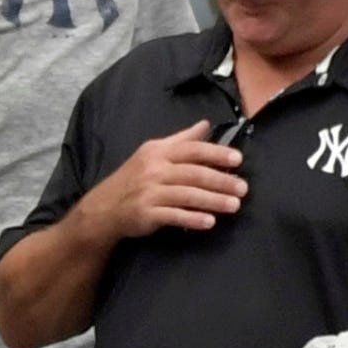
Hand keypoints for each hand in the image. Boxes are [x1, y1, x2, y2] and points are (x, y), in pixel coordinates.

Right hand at [87, 120, 246, 240]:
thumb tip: (206, 125)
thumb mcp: (154, 153)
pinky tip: (210, 222)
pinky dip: (192, 219)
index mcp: (159, 152)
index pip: (192, 150)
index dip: (216, 154)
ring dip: (213, 201)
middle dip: (221, 181)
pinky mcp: (146, 214)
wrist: (104, 208)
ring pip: (187, 195)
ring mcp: (149, 193)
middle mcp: (154, 170)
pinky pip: (174, 216)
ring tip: (234, 206)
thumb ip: (181, 140)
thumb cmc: (134, 178)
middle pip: (194, 174)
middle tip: (243, 188)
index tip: (237, 160)